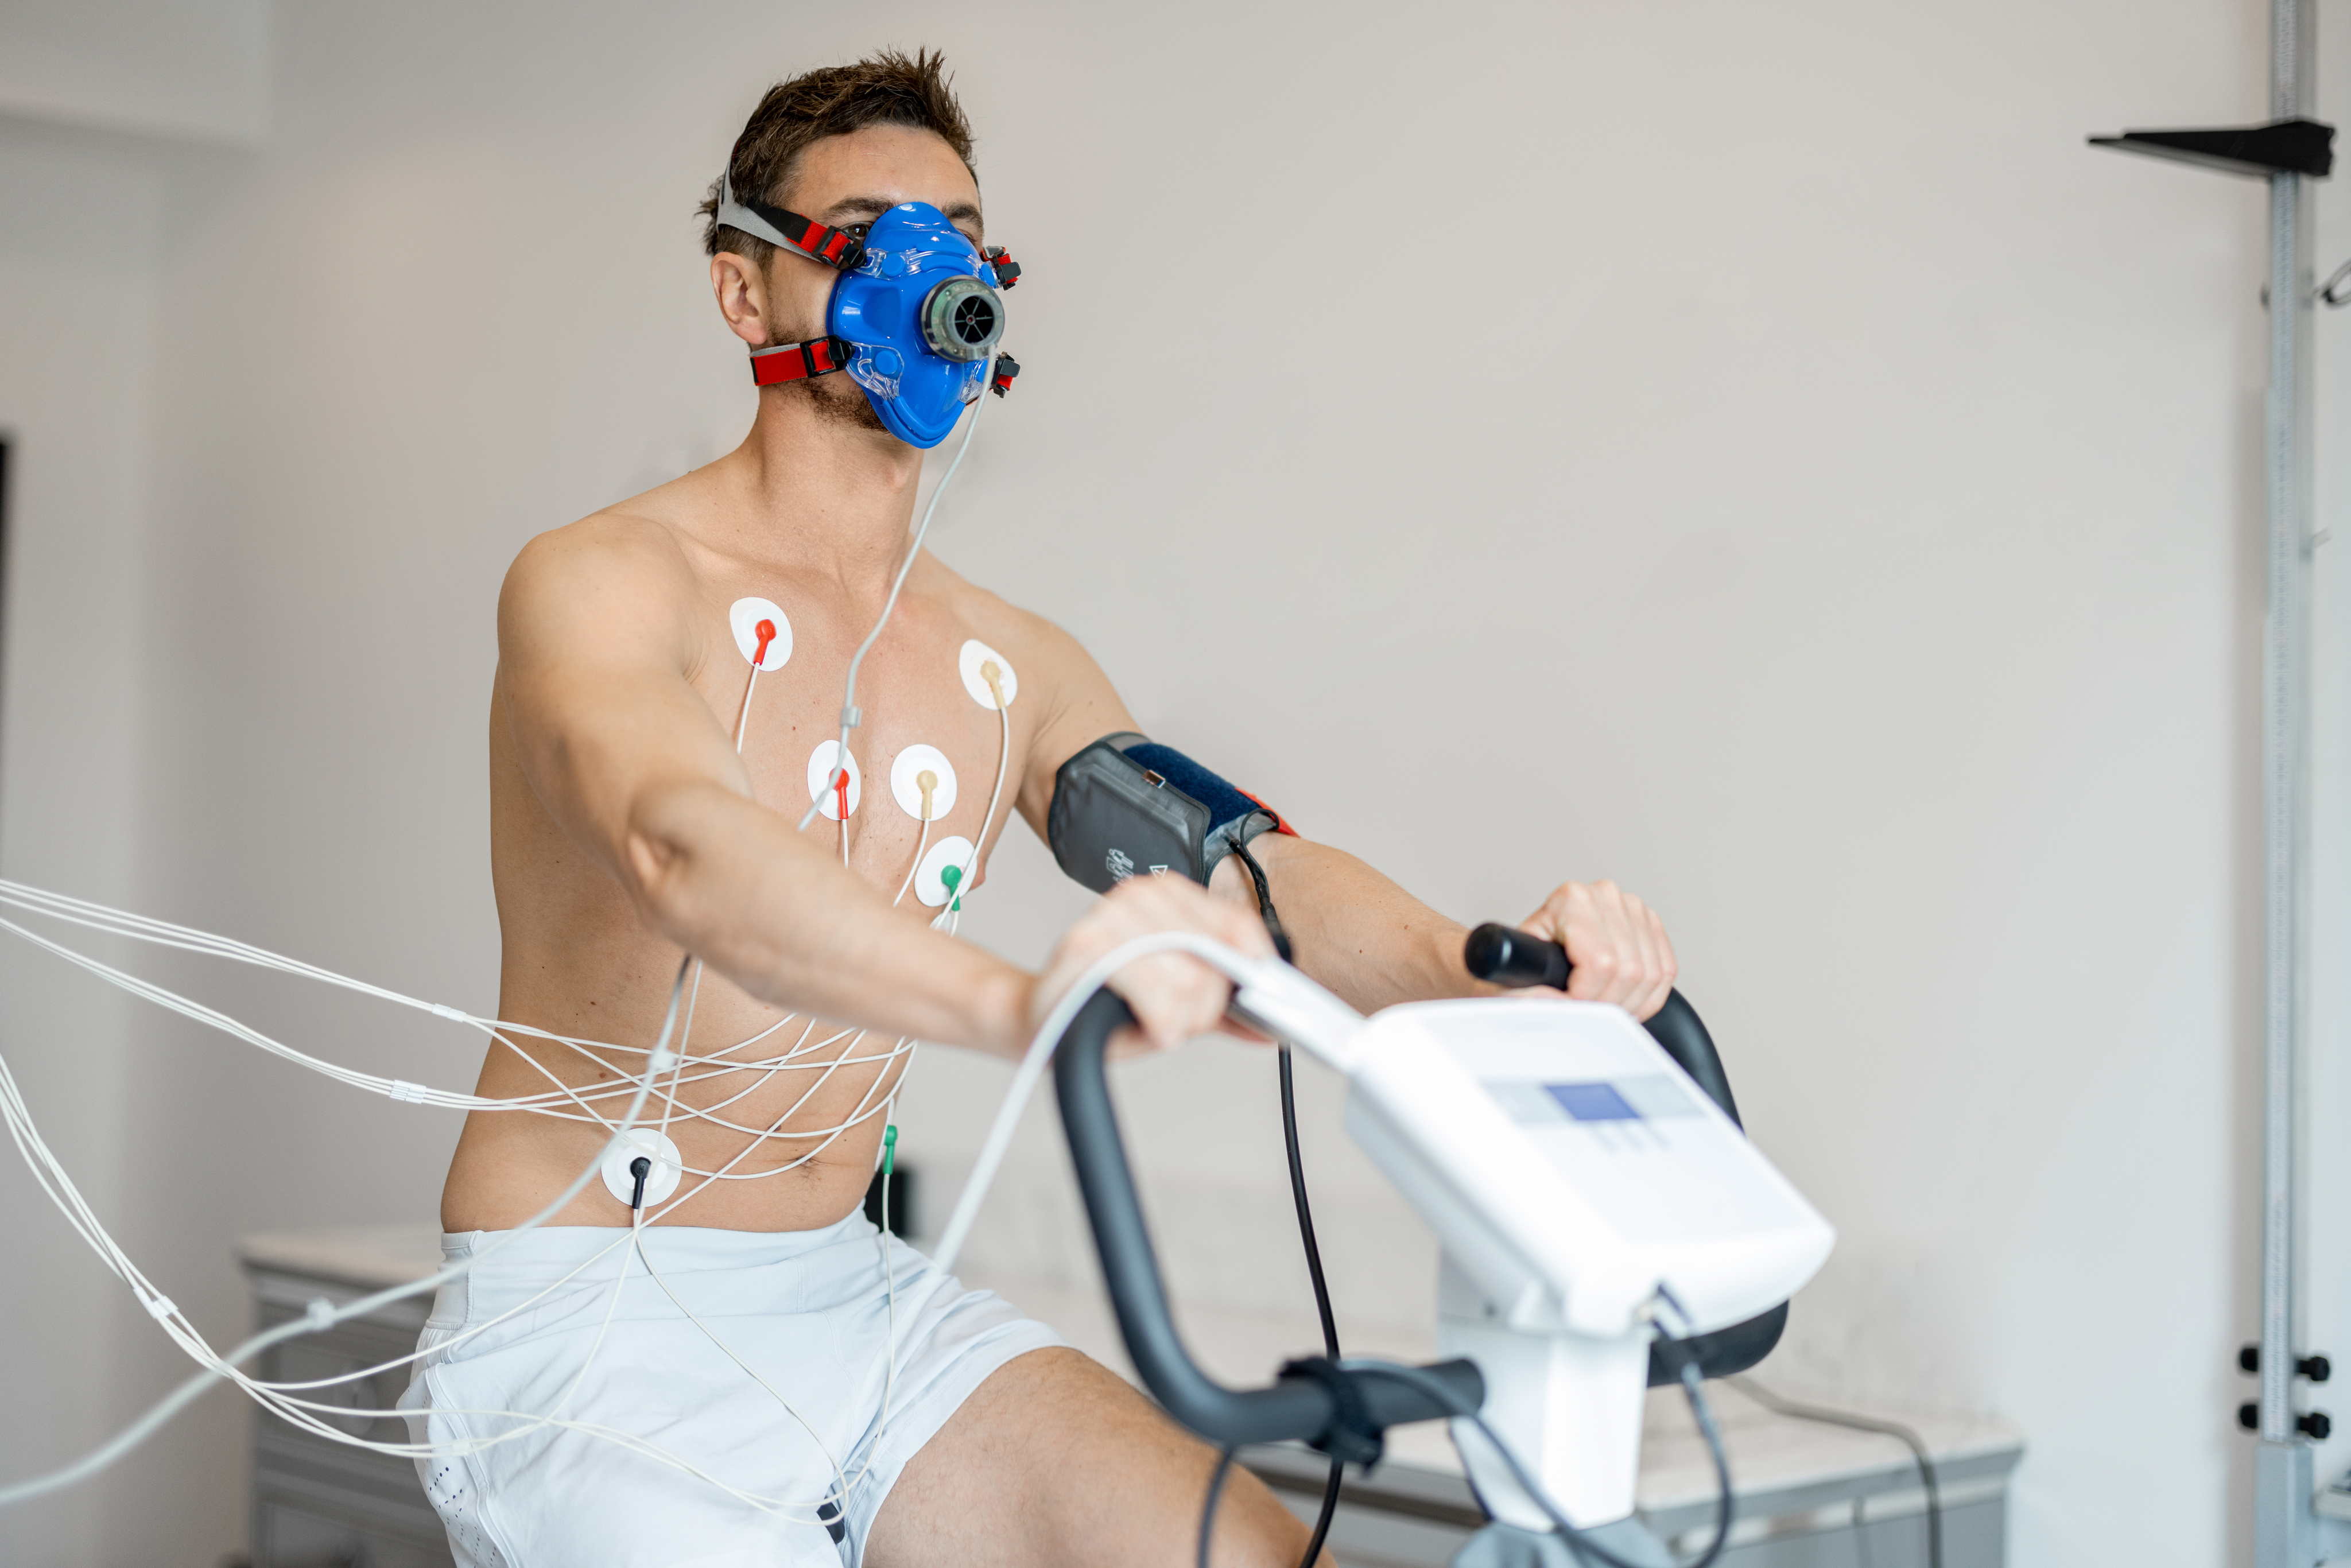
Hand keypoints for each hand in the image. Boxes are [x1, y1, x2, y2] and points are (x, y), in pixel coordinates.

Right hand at [1030, 875, 1275, 1055]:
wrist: (1039, 1019)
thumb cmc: (1104, 1004)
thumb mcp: (1174, 1000)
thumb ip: (1221, 1006)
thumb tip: (1271, 1026)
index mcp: (1165, 894)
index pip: (1237, 924)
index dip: (1254, 969)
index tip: (1255, 1000)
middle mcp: (1138, 896)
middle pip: (1218, 958)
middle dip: (1207, 1006)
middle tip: (1178, 1021)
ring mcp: (1110, 917)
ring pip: (1191, 979)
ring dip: (1180, 1020)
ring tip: (1154, 1022)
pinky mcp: (1089, 947)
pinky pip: (1158, 994)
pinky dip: (1160, 1024)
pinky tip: (1146, 1028)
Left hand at [1517, 879, 1675, 1020]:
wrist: (1526, 949)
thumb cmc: (1519, 961)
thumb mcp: (1510, 978)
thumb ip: (1525, 995)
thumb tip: (1555, 1003)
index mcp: (1571, 899)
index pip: (1600, 962)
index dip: (1588, 997)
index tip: (1573, 1010)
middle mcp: (1605, 895)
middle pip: (1627, 971)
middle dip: (1608, 1006)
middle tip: (1587, 1017)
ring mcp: (1632, 907)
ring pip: (1650, 974)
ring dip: (1629, 1005)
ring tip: (1602, 1012)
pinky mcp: (1650, 923)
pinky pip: (1666, 971)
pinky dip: (1648, 998)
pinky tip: (1623, 1002)